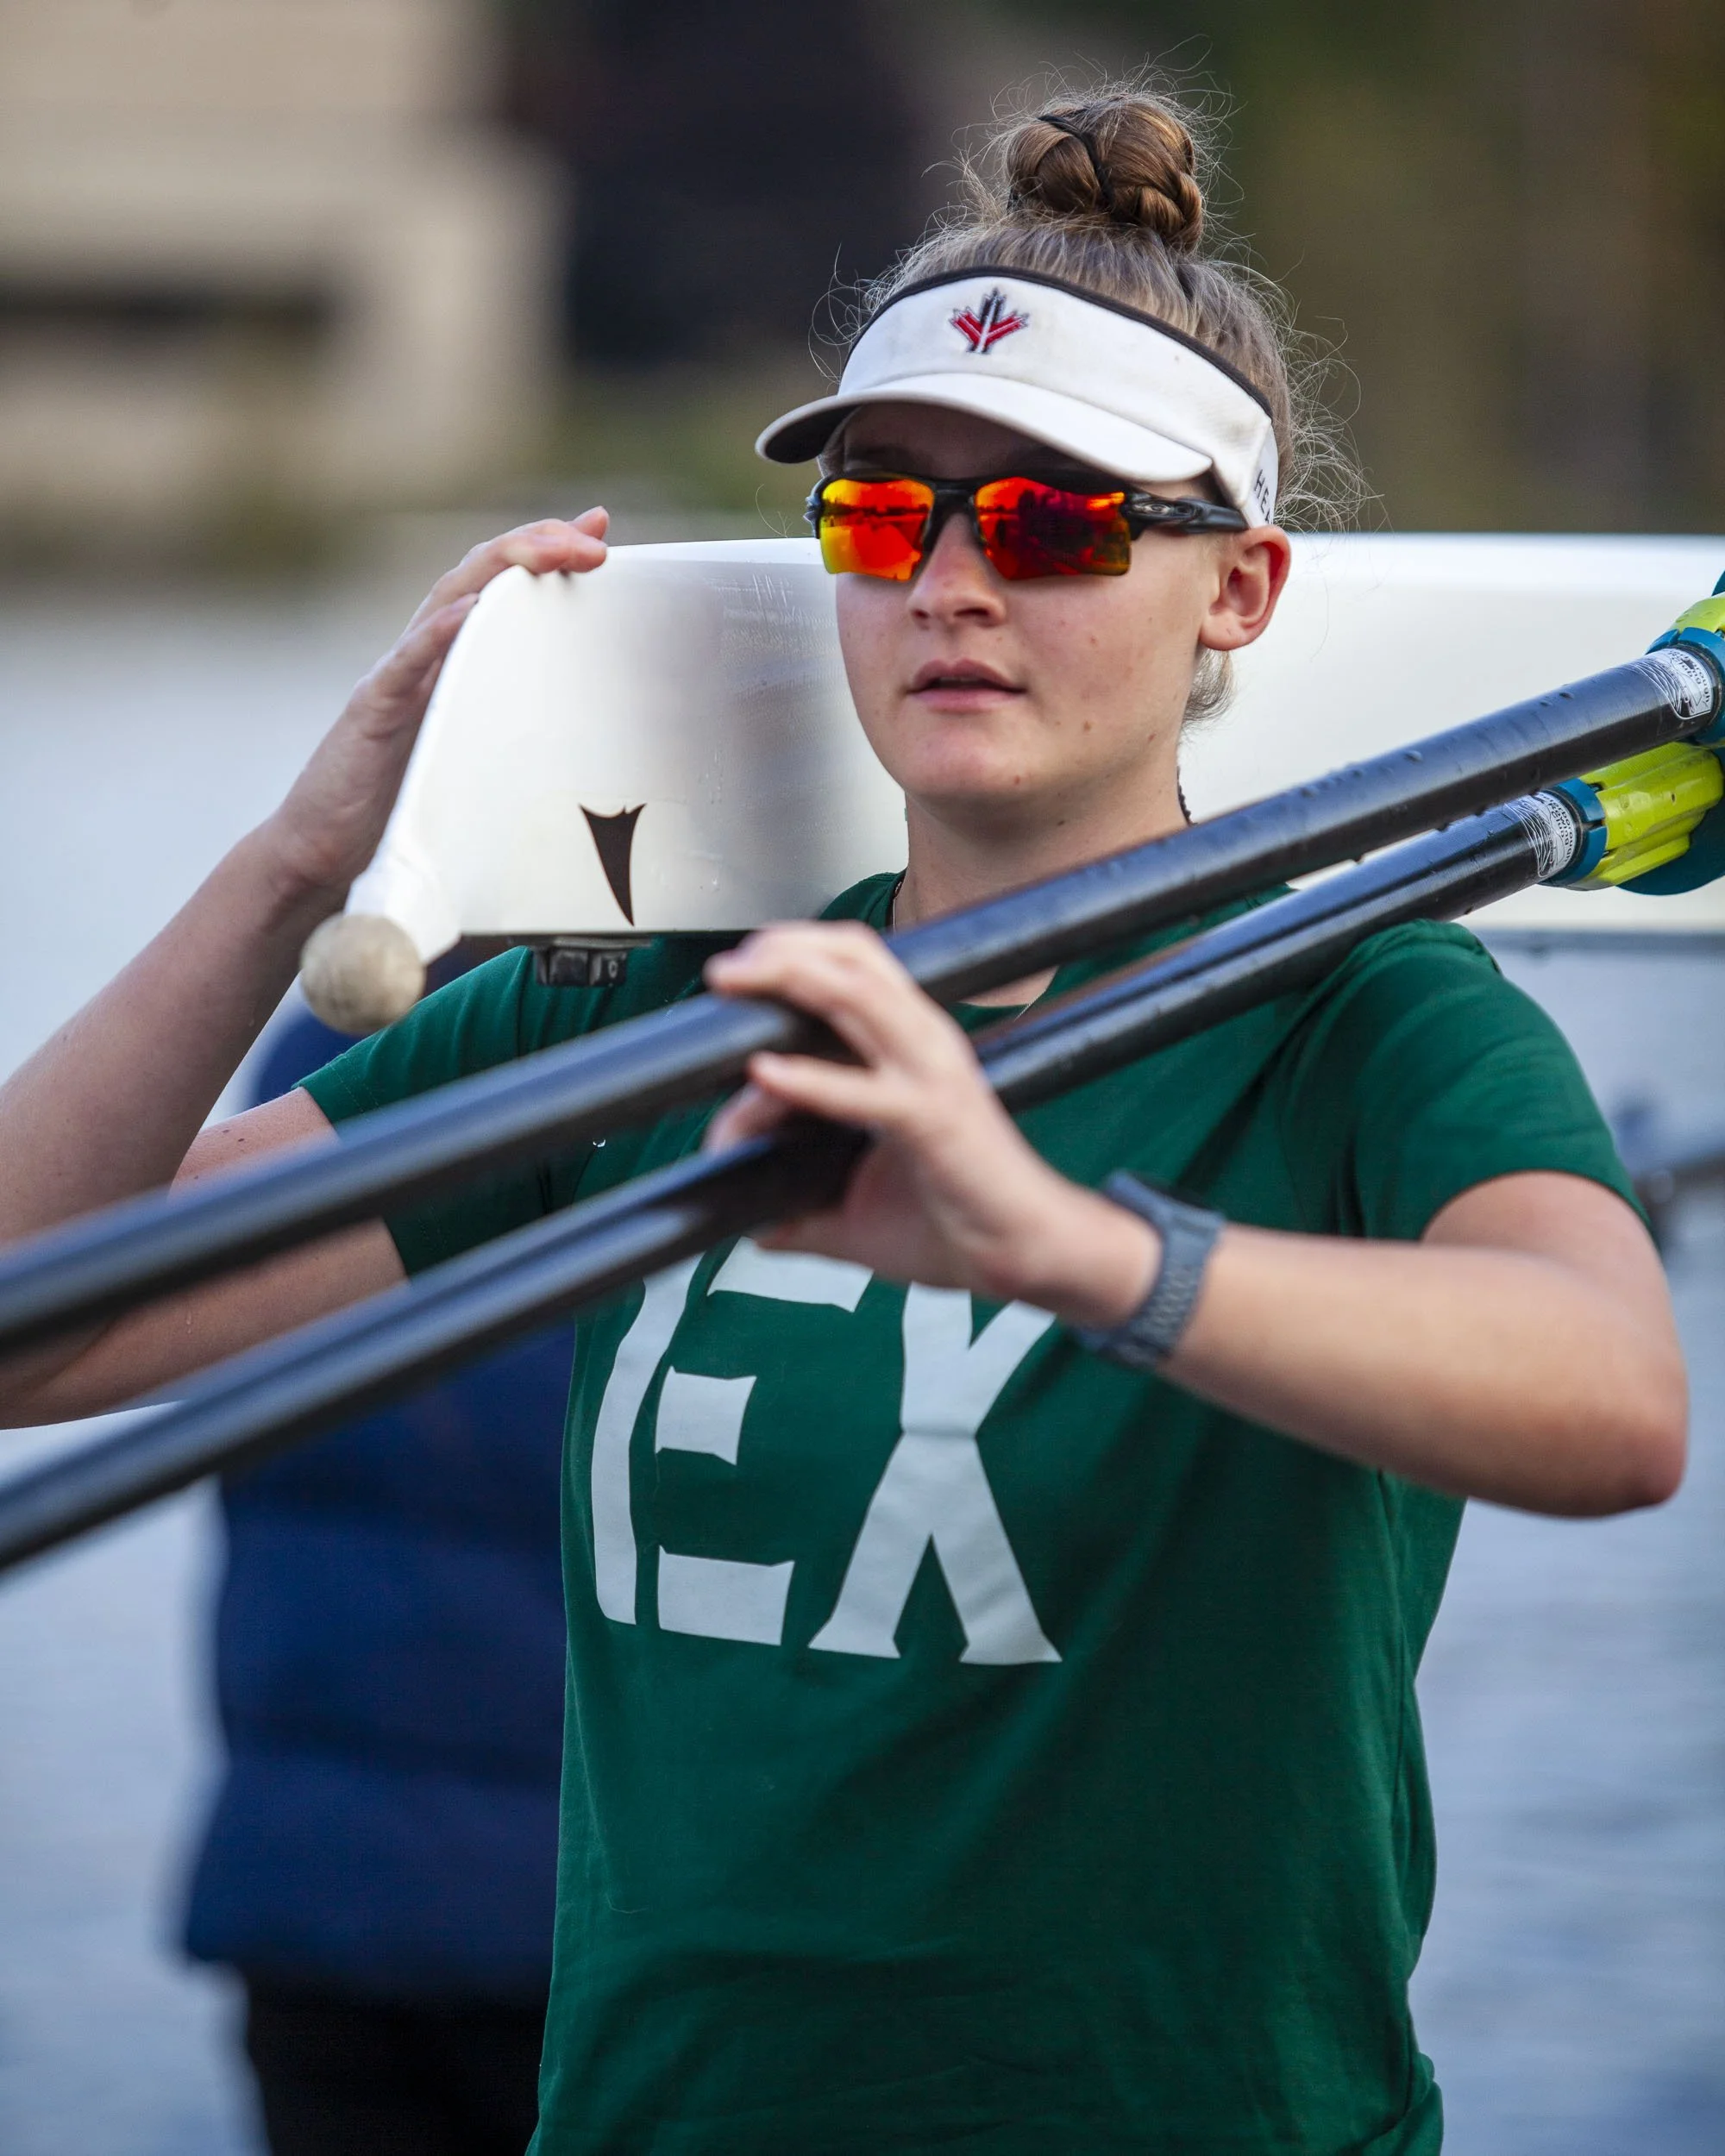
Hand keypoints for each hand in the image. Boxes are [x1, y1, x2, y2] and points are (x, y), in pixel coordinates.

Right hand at [261, 512, 609, 902]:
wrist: (320, 853)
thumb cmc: (402, 810)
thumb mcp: (476, 759)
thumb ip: (516, 732)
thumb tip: (587, 737)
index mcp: (451, 663)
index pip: (502, 587)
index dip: (547, 551)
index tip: (600, 531)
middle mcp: (423, 656)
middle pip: (481, 574)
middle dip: (540, 544)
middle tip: (596, 537)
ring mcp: (395, 678)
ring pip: (447, 600)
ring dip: (502, 569)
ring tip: (550, 550)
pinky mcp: (371, 713)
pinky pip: (404, 665)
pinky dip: (435, 633)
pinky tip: (468, 611)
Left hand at [703, 921, 1156, 1322]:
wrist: (1026, 1253)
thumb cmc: (957, 1221)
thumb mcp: (859, 1205)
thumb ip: (802, 1207)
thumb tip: (750, 1221)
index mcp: (911, 1047)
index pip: (848, 971)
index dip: (784, 971)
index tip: (731, 1000)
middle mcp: (924, 1044)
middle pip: (852, 957)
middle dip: (782, 946)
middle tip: (724, 969)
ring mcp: (931, 1076)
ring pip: (858, 997)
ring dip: (790, 980)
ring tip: (735, 981)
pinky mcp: (934, 1121)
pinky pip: (865, 1091)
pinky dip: (811, 1079)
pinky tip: (765, 1073)